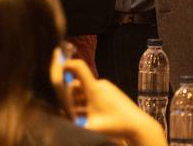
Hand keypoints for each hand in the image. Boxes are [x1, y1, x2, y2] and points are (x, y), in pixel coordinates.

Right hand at [50, 53, 165, 145]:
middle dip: (67, 96)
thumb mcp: (92, 128)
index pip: (77, 67)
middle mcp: (99, 85)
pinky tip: (83, 117)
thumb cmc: (116, 126)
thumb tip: (61, 127)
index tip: (53, 70)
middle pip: (76, 84)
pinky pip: (92, 95)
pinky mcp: (110, 95)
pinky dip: (84, 104)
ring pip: (83, 91)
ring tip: (73, 116)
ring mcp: (105, 89)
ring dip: (76, 102)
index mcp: (93, 88)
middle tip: (62, 109)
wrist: (139, 126)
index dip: (64, 65)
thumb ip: (74, 127)